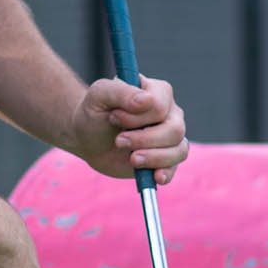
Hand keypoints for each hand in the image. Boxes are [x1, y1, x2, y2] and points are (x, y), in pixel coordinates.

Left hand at [70, 75, 187, 183]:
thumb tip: (147, 101)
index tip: (113, 117)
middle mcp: (169, 112)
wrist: (88, 139)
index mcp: (156, 91)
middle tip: (119, 141)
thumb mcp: (99, 96)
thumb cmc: (95, 112)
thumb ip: (121, 92)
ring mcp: (170, 136)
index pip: (160, 106)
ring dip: (153, 157)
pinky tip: (154, 176)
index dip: (136, 117)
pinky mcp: (166, 158)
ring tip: (131, 159)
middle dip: (145, 140)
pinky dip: (166, 173)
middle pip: (175, 129)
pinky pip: (175, 166)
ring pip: (179, 149)